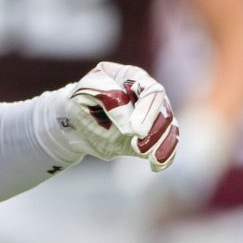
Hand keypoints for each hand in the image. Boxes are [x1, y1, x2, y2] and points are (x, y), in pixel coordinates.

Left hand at [62, 62, 178, 169]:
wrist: (74, 122)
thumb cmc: (79, 101)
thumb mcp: (86, 93)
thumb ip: (111, 100)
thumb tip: (133, 128)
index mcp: (132, 77)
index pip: (151, 90)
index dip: (147, 110)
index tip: (135, 131)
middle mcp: (147, 95)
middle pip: (164, 110)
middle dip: (155, 130)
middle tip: (139, 147)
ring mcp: (151, 116)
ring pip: (168, 128)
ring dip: (162, 144)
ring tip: (152, 158)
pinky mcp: (150, 136)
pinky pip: (166, 145)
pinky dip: (165, 155)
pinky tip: (157, 165)